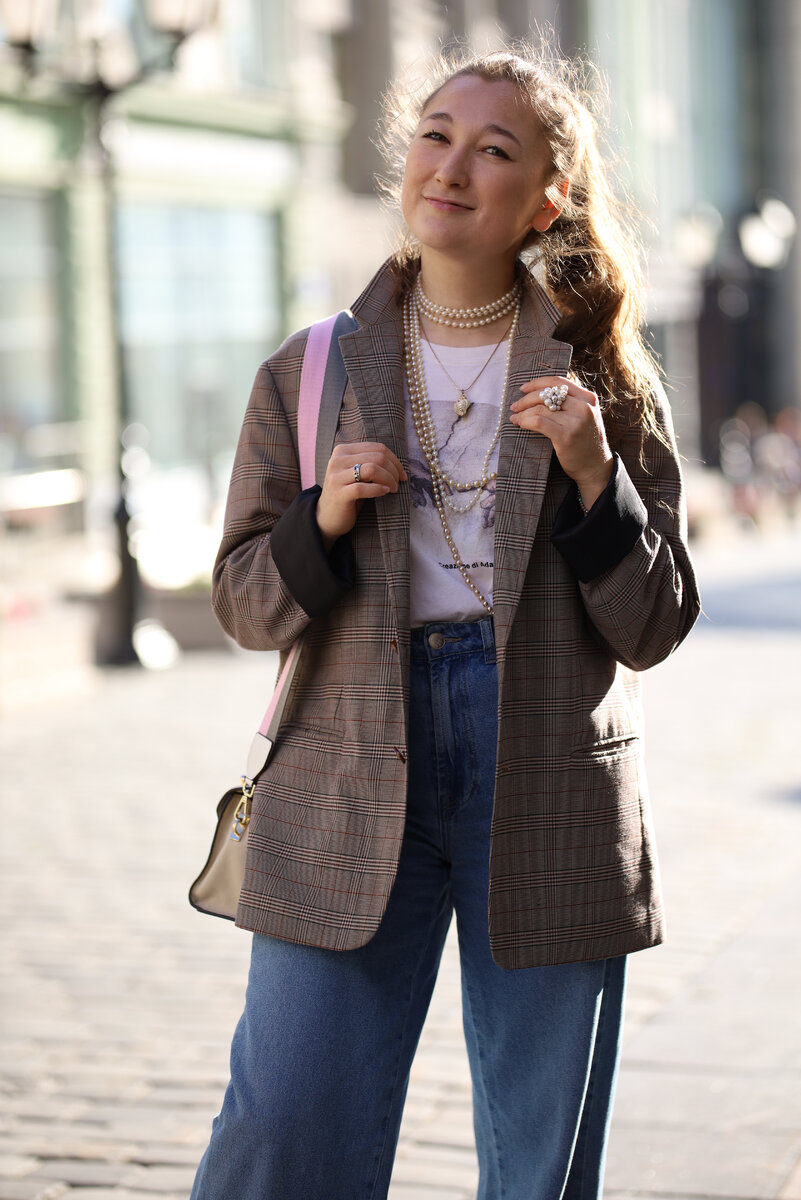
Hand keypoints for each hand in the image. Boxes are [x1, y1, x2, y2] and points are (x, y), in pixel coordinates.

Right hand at [316, 441, 406, 548]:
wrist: (328, 516)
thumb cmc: (348, 493)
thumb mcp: (358, 473)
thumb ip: (371, 462)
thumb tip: (399, 463)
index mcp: (343, 450)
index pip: (377, 448)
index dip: (395, 460)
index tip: (402, 474)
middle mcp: (337, 460)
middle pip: (377, 457)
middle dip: (393, 470)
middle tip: (398, 483)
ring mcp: (336, 477)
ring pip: (372, 469)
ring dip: (388, 479)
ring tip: (393, 489)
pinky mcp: (338, 494)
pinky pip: (363, 488)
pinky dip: (378, 489)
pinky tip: (385, 492)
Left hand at [509, 376, 613, 509]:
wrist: (595, 467)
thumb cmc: (585, 441)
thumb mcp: (584, 416)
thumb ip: (571, 402)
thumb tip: (539, 392)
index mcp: (588, 398)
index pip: (558, 382)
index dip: (537, 383)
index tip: (524, 388)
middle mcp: (583, 406)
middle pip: (547, 394)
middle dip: (526, 399)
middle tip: (515, 406)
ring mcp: (576, 421)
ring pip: (540, 409)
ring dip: (523, 412)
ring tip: (514, 417)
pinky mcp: (566, 436)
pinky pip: (539, 422)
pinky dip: (526, 421)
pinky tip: (520, 424)